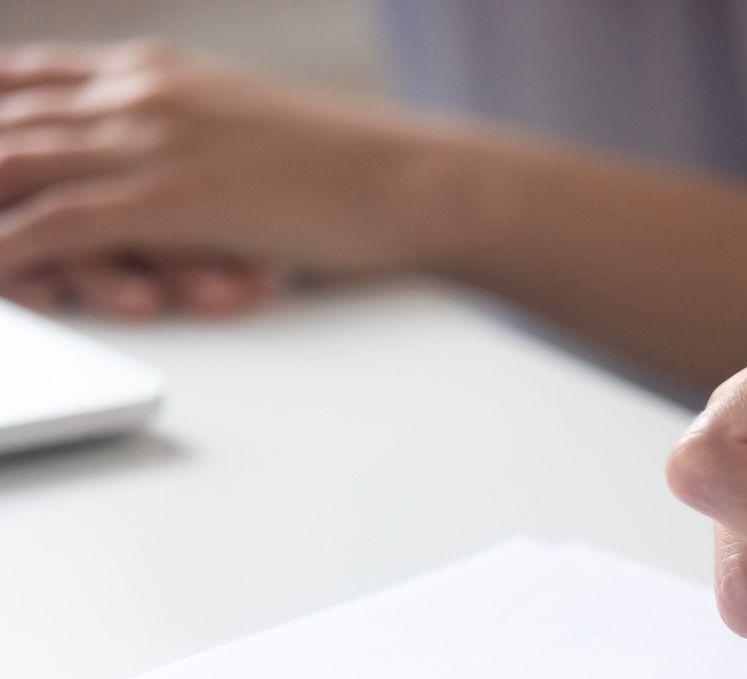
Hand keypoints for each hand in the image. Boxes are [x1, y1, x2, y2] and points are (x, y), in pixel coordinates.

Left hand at [0, 41, 448, 306]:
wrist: (419, 181)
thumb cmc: (353, 171)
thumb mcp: (250, 130)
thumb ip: (187, 134)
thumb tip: (155, 173)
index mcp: (155, 72)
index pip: (23, 76)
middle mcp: (138, 92)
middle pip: (2, 116)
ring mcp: (150, 140)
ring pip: (11, 165)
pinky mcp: (170, 198)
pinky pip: (56, 224)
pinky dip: (9, 250)